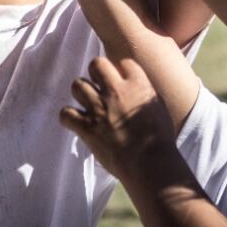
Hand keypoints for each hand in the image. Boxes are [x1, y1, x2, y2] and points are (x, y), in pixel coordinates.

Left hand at [58, 57, 176, 180]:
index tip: (122, 81)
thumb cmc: (160, 139)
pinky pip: (66, 113)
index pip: (124, 63)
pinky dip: (68, 117)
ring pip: (77, 85)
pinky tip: (75, 121)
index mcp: (138, 84)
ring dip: (81, 93)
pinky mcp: (87, 127)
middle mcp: (116, 91)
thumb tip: (136, 88)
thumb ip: (144, 94)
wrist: (150, 163)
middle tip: (100, 88)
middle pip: (96, 64)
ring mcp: (99, 108)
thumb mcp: (159, 107)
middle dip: (96, 73)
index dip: (122, 71)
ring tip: (88, 104)